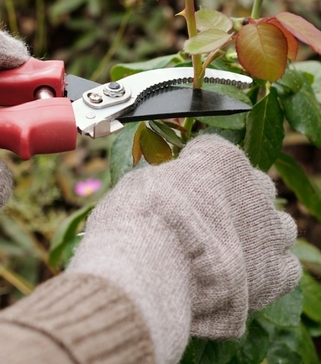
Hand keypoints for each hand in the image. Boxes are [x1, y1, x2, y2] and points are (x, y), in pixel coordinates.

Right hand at [68, 135, 300, 363]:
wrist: (151, 266)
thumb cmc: (139, 217)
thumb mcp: (143, 181)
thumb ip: (168, 180)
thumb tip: (168, 188)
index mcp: (221, 158)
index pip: (216, 150)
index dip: (196, 166)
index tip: (181, 181)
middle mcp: (254, 187)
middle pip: (254, 185)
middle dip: (233, 197)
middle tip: (206, 218)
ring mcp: (270, 230)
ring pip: (277, 224)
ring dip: (258, 232)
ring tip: (228, 250)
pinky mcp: (276, 273)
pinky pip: (286, 266)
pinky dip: (269, 268)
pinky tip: (244, 274)